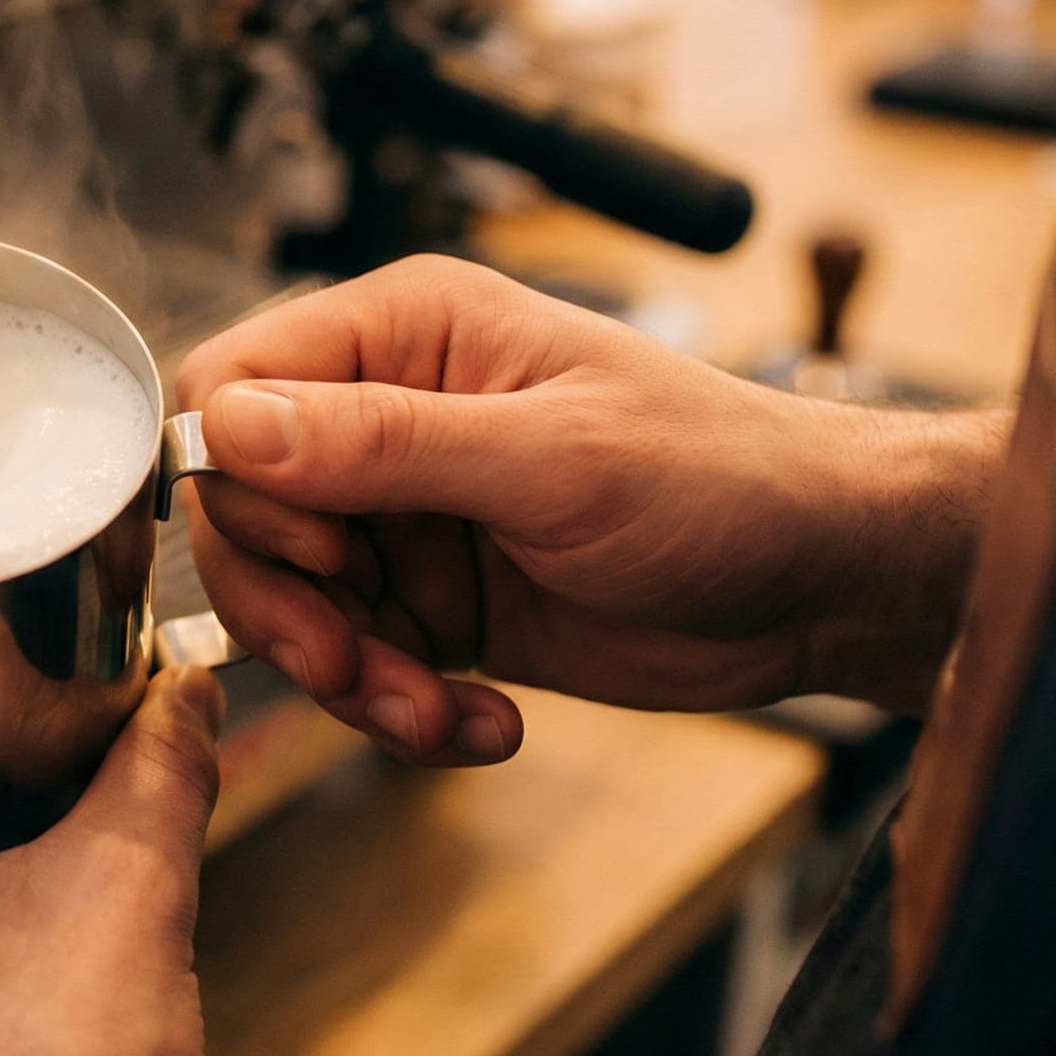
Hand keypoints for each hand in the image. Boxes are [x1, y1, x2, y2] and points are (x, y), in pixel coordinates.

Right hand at [177, 255, 1005, 759]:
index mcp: (405, 333)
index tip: (325, 553)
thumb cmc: (724, 477)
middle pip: (244, 514)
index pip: (232, 387)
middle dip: (290, 608)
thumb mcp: (554, 459)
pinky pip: (356, 663)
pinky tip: (484, 722)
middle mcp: (386, 415)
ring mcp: (406, 513)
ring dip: (350, 678)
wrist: (824, 581)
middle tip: (354, 666)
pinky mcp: (431, 601)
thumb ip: (385, 443)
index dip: (245, 485)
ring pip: (291, 604)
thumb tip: (235, 426)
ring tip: (436, 712)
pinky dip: (401, 711)